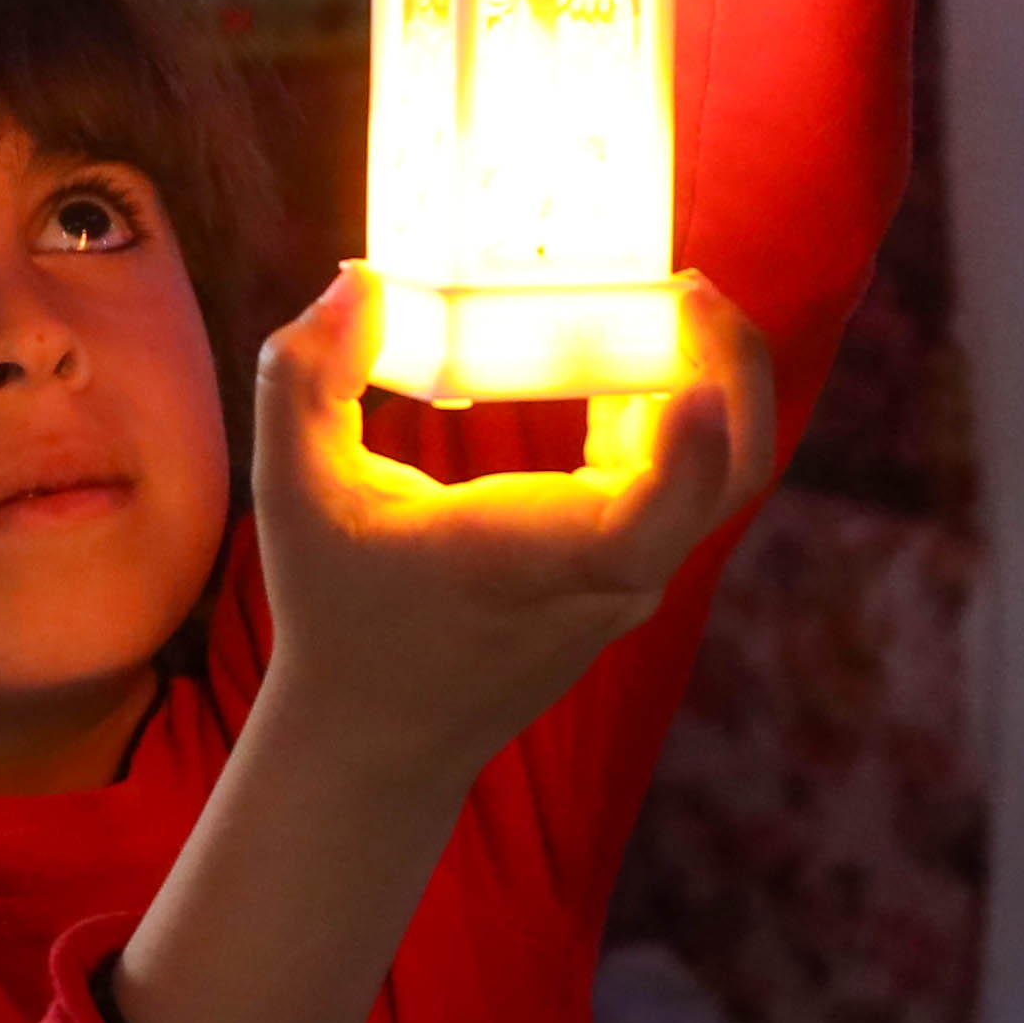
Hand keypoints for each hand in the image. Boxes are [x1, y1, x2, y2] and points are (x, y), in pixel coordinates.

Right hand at [243, 268, 780, 798]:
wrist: (378, 738)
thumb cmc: (337, 616)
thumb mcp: (292, 494)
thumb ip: (303, 380)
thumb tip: (356, 284)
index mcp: (537, 561)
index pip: (655, 518)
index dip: (690, 447)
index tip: (692, 375)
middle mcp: (608, 576)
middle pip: (729, 476)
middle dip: (730, 369)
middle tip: (688, 286)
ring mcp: (631, 577)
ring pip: (721, 474)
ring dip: (710, 378)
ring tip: (662, 296)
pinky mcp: (628, 569)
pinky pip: (683, 480)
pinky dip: (675, 408)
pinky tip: (623, 347)